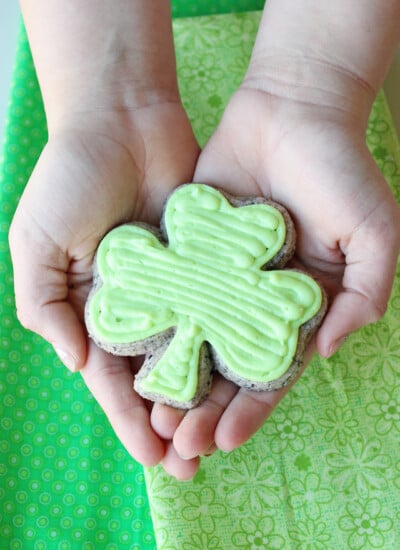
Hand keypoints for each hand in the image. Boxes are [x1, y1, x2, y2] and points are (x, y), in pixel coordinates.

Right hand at [9, 102, 201, 475]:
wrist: (120, 120)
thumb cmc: (69, 179)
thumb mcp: (36, 243)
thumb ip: (45, 305)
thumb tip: (73, 364)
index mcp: (92, 308)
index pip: (110, 376)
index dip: (128, 417)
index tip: (152, 457)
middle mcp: (137, 304)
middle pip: (155, 374)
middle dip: (169, 421)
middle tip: (192, 464)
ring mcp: (176, 284)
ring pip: (193, 351)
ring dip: (203, 395)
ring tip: (220, 437)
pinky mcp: (208, 260)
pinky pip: (221, 307)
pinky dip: (229, 341)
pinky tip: (243, 375)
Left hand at [150, 85, 399, 469]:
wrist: (294, 108)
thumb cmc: (341, 169)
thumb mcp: (374, 234)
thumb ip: (363, 296)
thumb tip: (325, 351)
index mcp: (299, 306)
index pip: (273, 372)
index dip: (251, 409)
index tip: (225, 440)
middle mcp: (256, 298)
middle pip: (227, 365)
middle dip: (206, 406)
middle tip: (178, 442)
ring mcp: (220, 274)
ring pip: (193, 337)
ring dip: (175, 377)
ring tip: (151, 414)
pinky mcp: (190, 246)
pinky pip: (170, 288)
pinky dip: (155, 321)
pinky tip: (133, 354)